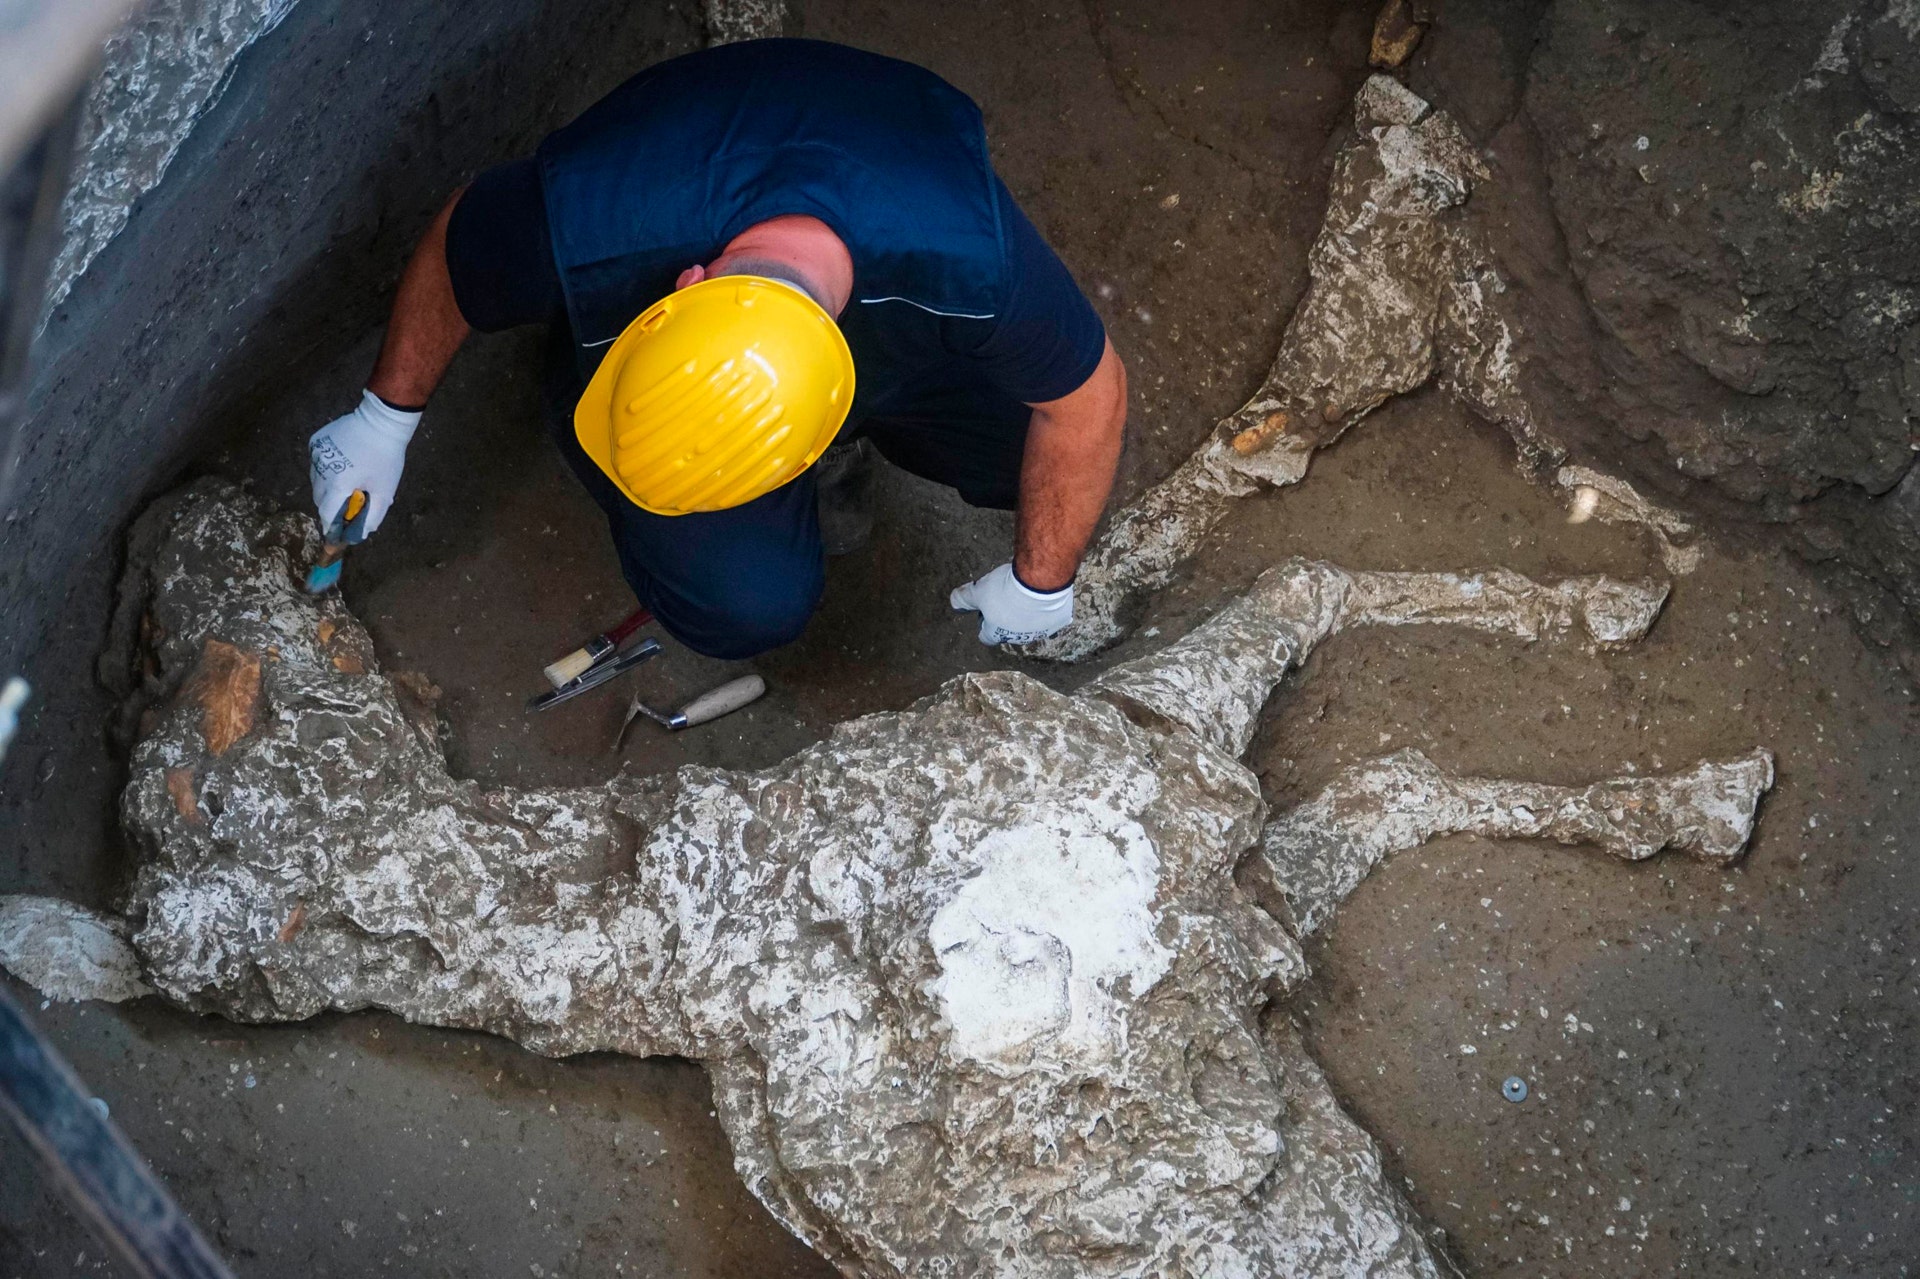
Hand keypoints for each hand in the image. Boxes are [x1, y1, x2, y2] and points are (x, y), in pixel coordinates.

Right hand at [308, 390, 420, 533]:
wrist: (382, 420)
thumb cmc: (386, 458)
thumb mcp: (384, 490)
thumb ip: (373, 516)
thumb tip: (361, 534)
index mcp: (338, 484)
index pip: (326, 513)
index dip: (330, 526)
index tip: (335, 535)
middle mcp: (321, 469)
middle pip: (319, 498)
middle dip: (330, 507)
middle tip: (345, 508)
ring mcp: (316, 454)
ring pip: (315, 481)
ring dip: (327, 488)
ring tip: (346, 485)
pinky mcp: (315, 441)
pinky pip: (316, 463)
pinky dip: (325, 470)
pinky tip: (342, 465)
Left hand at [949, 563, 1072, 645]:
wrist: (1039, 580)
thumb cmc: (1006, 587)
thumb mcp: (978, 590)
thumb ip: (964, 599)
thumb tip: (954, 603)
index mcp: (997, 633)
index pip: (986, 637)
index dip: (984, 623)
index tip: (986, 609)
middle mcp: (1019, 638)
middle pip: (1009, 632)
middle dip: (1007, 618)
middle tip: (1007, 598)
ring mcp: (1040, 631)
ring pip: (1032, 627)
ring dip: (1028, 616)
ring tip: (1027, 595)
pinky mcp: (1058, 622)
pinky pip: (1052, 619)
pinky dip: (1048, 611)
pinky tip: (1045, 596)